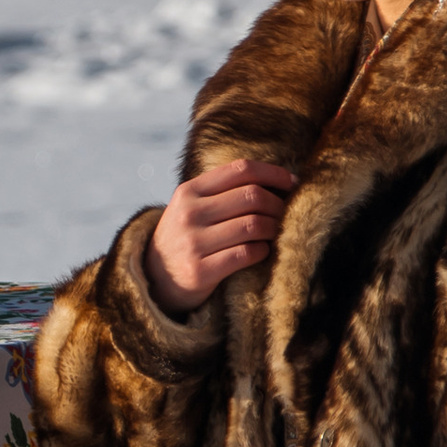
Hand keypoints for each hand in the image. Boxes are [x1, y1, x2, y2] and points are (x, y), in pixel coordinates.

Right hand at [143, 157, 296, 310]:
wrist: (154, 276)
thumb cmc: (186, 236)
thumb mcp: (192, 206)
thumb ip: (223, 191)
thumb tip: (278, 180)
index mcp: (189, 191)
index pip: (241, 169)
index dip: (273, 173)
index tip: (292, 182)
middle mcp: (189, 213)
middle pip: (252, 196)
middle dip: (278, 204)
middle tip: (286, 214)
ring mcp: (193, 243)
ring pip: (253, 225)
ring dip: (273, 229)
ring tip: (275, 233)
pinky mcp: (200, 271)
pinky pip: (246, 254)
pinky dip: (262, 251)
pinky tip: (261, 251)